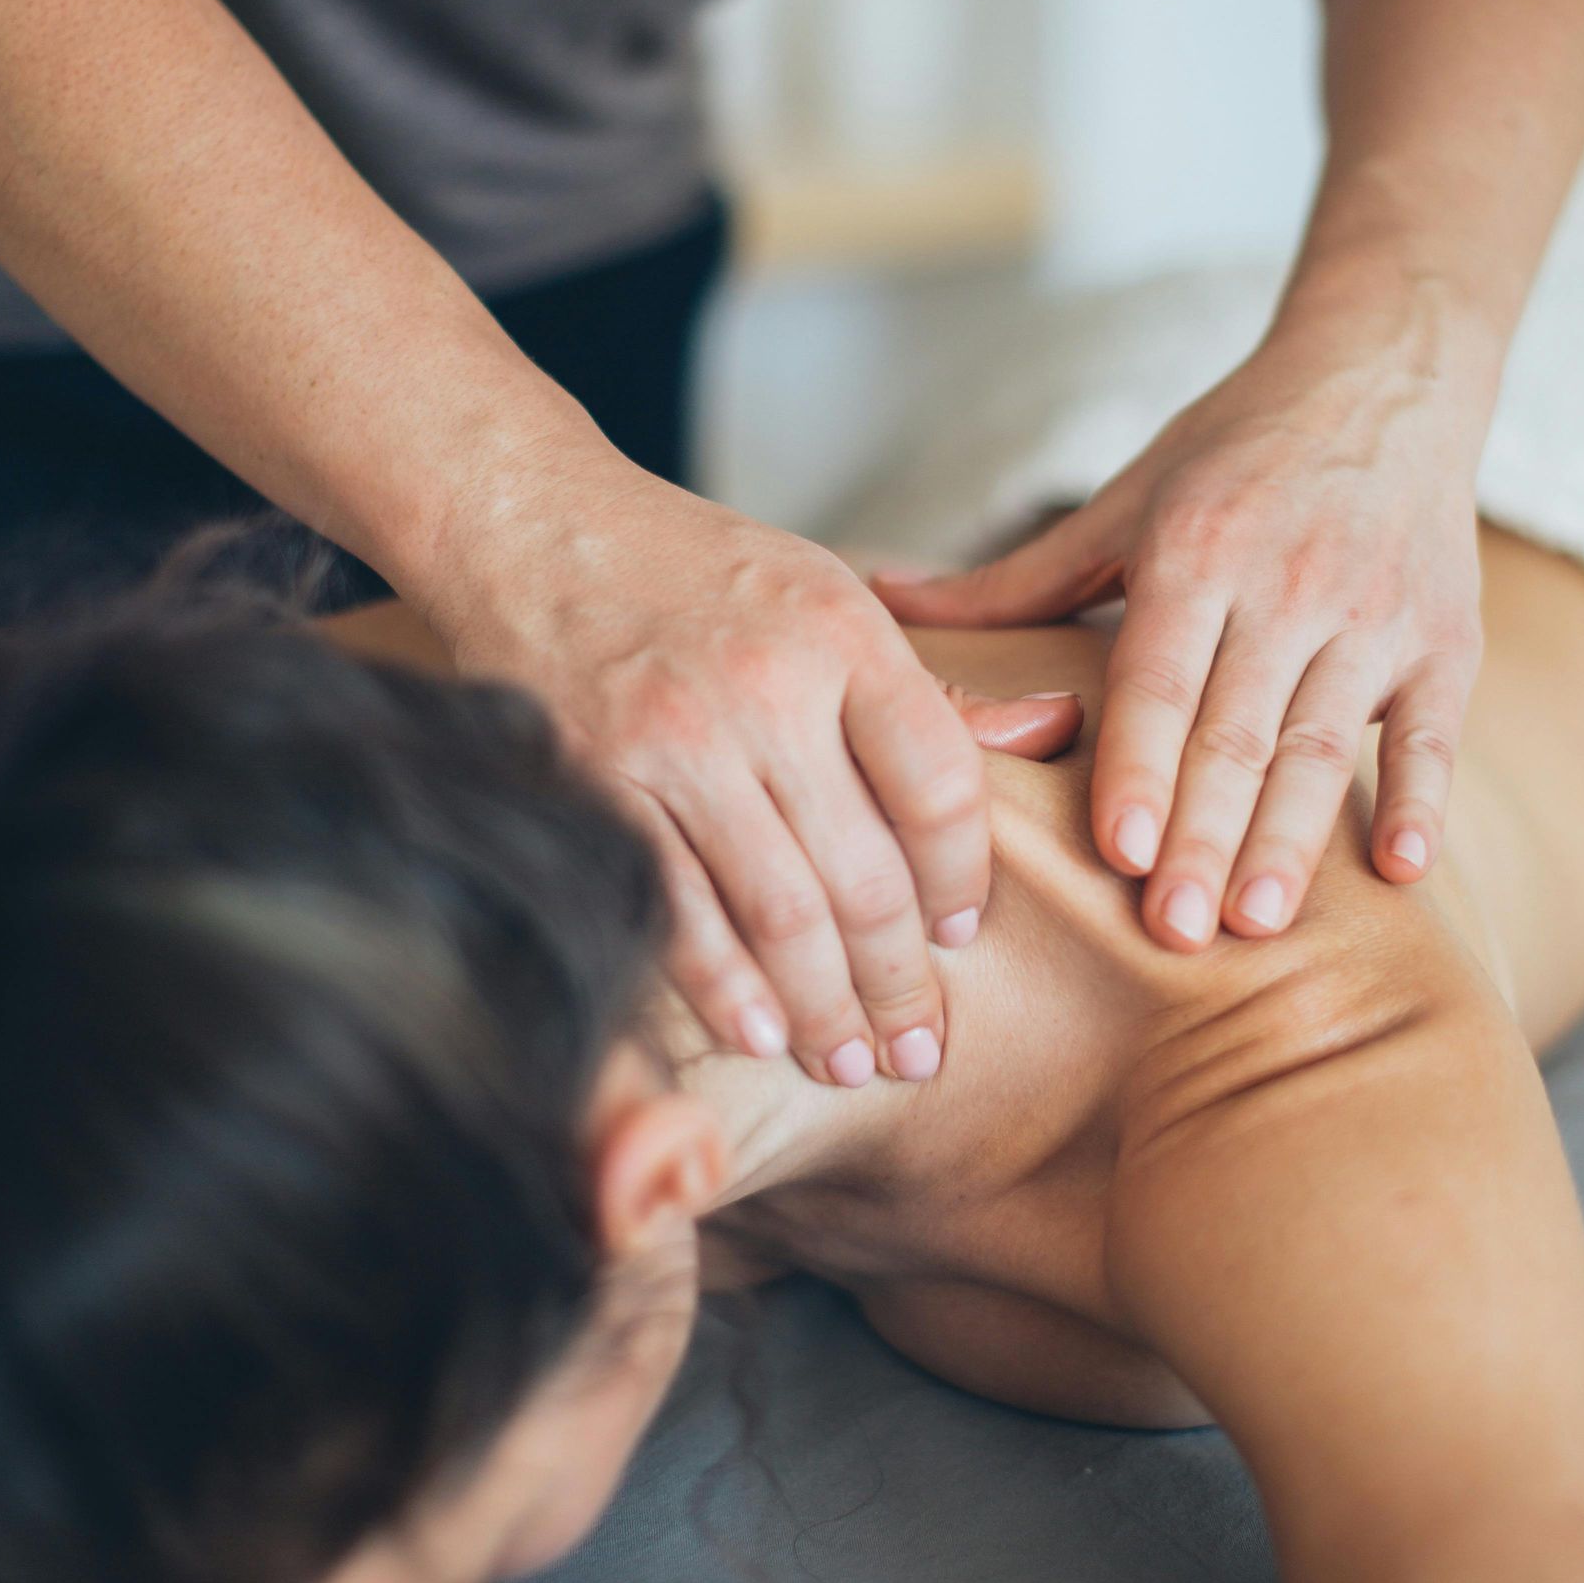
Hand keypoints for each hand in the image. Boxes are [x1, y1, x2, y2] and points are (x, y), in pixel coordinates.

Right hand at [438, 452, 1002, 1084]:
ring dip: (823, 1008)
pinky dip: (724, 989)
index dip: (963, 880)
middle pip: (865, 871)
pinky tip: (761, 1036)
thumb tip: (1054, 730)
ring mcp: (675, 739)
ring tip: (852, 1061)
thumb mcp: (824, 592)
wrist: (529, 520)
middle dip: (900, 981)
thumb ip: (922, 687)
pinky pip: (679, 911)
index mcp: (841, 633)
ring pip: (779, 911)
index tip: (960, 938)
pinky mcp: (596, 783)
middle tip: (922, 1050)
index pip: (941, 784)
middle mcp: (766, 687)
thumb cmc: (690, 568)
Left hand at [876, 327, 1485, 949]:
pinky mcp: (1447, 639)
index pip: (1160, 678)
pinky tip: (1403, 870)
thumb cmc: (1233, 452)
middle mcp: (1288, 583)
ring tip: (1259, 922)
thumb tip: (879, 600)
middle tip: (1173, 932)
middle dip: (1205, 835)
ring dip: (1295, 840)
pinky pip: (1436, 732)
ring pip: (1328, 745)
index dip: (1141, 765)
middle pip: (1239, 731)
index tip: (1120, 853)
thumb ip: (1012, 578)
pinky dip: (1423, 799)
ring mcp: (1374, 614)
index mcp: (1197, 551)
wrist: (1386, 376)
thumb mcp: (1122, 503)